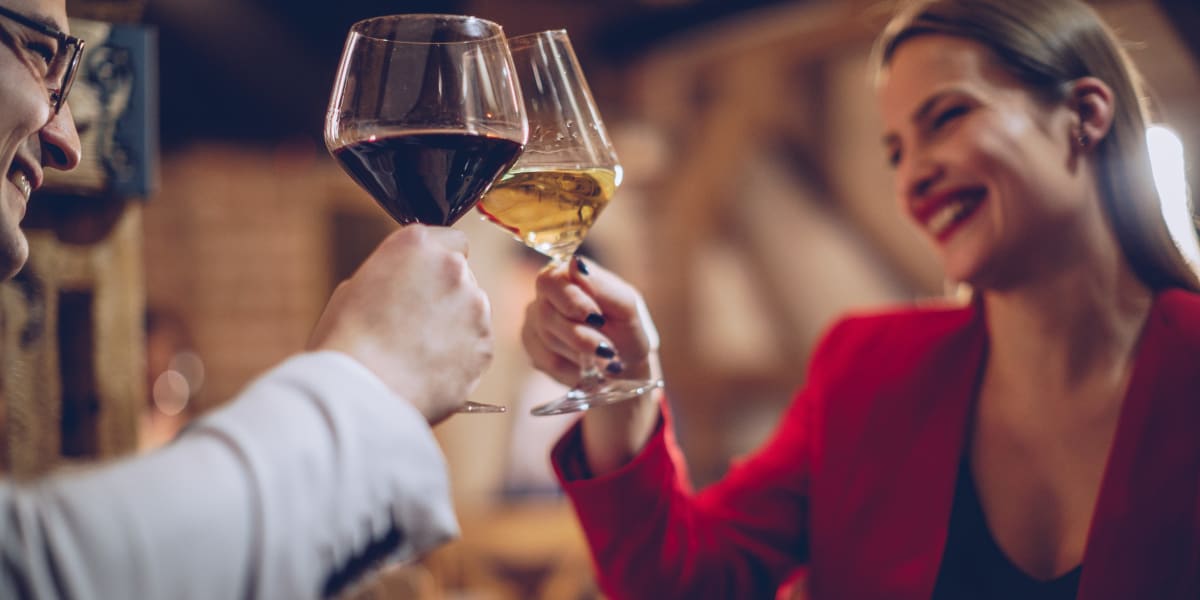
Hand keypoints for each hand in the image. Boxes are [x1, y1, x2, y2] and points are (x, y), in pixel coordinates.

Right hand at [308, 225, 492, 423]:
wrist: (361, 390)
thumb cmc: (347, 341)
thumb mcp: (355, 288)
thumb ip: (393, 276)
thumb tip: (407, 287)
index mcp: (417, 244)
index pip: (450, 239)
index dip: (436, 263)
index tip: (425, 281)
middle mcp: (454, 268)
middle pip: (462, 276)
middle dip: (445, 295)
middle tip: (415, 324)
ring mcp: (475, 307)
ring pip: (473, 311)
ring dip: (456, 325)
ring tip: (419, 352)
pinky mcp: (485, 345)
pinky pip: (478, 345)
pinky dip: (462, 356)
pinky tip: (430, 368)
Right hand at [521, 257, 658, 385]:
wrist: (626, 362)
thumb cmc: (626, 326)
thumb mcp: (625, 305)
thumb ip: (600, 285)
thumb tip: (575, 263)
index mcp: (567, 274)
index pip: (550, 280)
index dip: (571, 301)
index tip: (597, 318)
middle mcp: (545, 295)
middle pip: (546, 314)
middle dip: (581, 336)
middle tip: (607, 349)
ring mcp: (534, 322)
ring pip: (548, 340)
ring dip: (583, 354)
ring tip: (605, 357)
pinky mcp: (533, 349)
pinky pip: (548, 362)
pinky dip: (574, 368)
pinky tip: (588, 366)